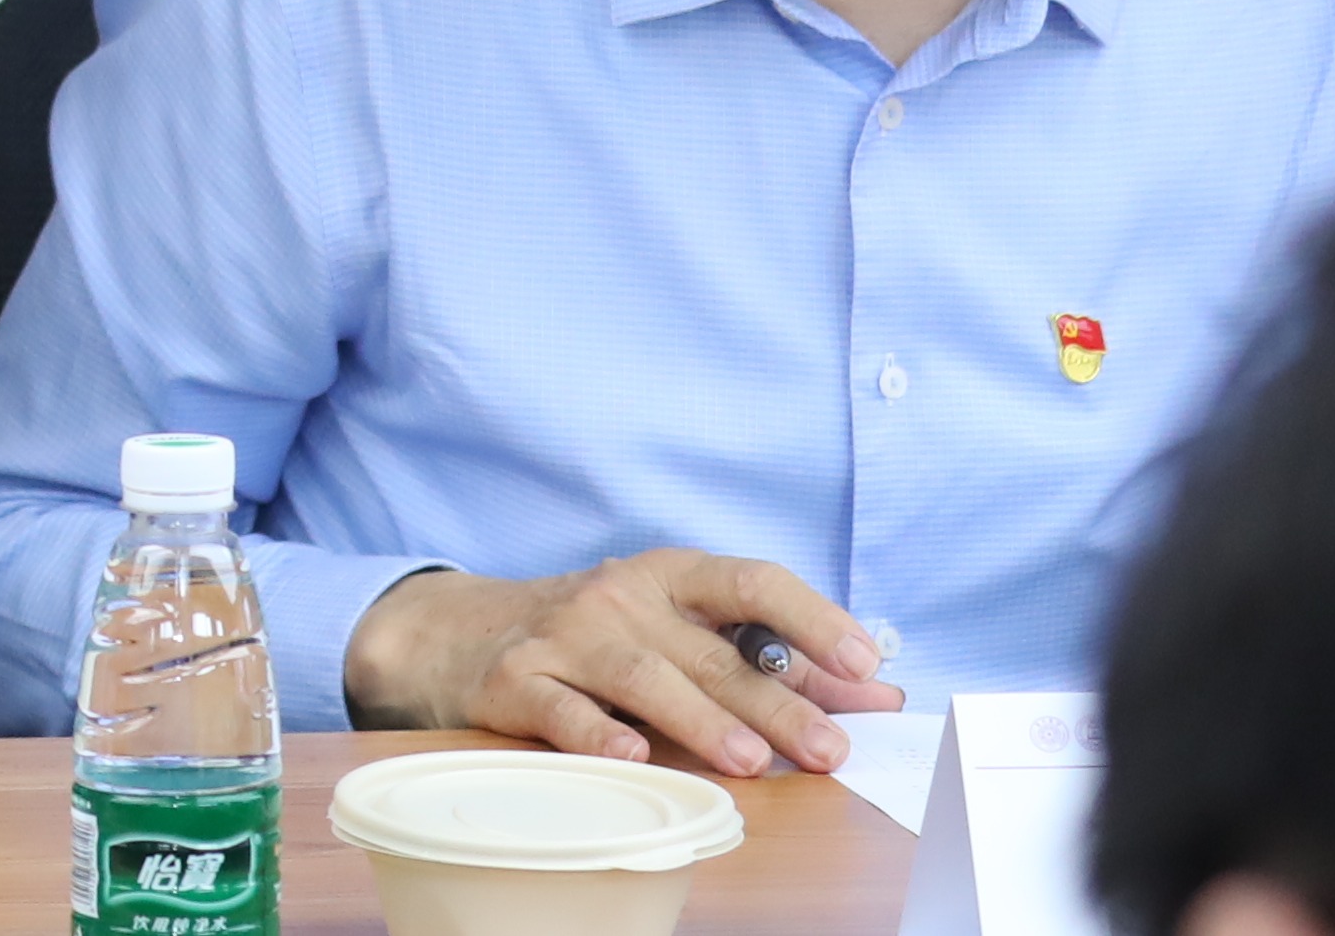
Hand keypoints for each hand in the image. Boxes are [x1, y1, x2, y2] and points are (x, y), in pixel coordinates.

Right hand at [341, 551, 901, 772]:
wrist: (457, 634)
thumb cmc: (594, 635)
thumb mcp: (676, 629)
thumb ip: (775, 661)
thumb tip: (878, 694)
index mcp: (669, 577)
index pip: (750, 582)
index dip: (811, 617)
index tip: (863, 660)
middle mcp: (620, 598)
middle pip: (709, 650)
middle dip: (776, 701)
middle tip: (828, 747)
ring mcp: (565, 637)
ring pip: (643, 677)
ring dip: (699, 718)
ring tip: (748, 757)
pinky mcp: (517, 680)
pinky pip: (562, 709)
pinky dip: (596, 731)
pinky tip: (631, 754)